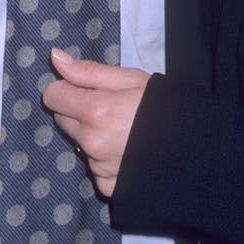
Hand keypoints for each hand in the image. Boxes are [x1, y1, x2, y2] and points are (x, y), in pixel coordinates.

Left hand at [42, 50, 149, 196]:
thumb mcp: (129, 78)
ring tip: (122, 130)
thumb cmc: (162, 105)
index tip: (83, 88)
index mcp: (95, 110)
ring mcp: (98, 166)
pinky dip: (103, 159)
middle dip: (78, 111)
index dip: (66, 88)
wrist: (191, 146)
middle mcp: (92, 141)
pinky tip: (125, 151)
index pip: (53, 96)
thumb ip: (88, 71)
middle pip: (63, 120)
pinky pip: (94, 168)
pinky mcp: (107, 186)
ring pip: (79, 144)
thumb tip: (55, 57)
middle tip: (108, 107)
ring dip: (92, 136)